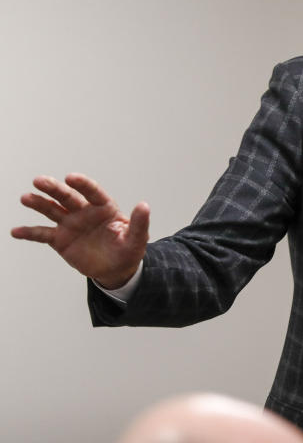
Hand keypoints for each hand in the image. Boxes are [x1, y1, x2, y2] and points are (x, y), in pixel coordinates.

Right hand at [11, 173, 148, 288]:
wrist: (116, 268)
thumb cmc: (128, 249)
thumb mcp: (137, 238)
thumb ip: (139, 222)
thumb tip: (144, 205)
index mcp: (104, 208)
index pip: (92, 192)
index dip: (82, 184)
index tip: (70, 177)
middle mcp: (84, 212)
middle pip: (67, 197)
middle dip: (54, 188)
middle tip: (39, 181)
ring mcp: (70, 224)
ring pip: (52, 210)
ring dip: (39, 204)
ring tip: (25, 198)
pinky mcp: (60, 239)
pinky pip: (43, 234)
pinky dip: (29, 232)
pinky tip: (15, 231)